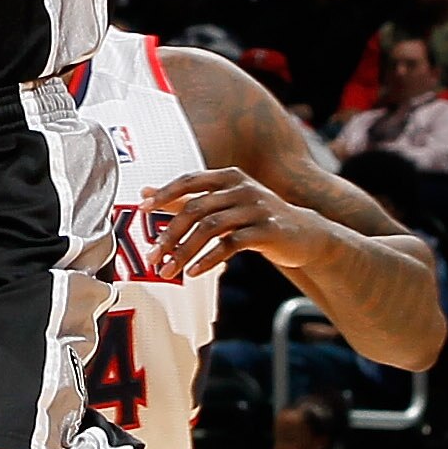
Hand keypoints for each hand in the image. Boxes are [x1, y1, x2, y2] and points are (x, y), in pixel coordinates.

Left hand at [145, 168, 329, 278]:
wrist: (305, 234)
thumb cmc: (256, 218)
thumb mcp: (224, 203)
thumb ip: (187, 198)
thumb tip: (145, 191)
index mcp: (228, 176)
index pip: (189, 180)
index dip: (165, 193)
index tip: (142, 209)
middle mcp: (241, 187)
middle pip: (196, 208)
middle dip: (170, 234)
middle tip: (152, 256)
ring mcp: (255, 208)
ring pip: (210, 227)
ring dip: (185, 251)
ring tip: (169, 270)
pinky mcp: (267, 231)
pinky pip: (231, 245)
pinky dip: (209, 259)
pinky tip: (195, 272)